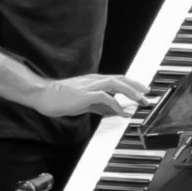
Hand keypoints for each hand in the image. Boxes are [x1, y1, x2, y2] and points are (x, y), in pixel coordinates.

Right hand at [34, 74, 149, 117]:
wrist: (43, 95)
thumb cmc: (60, 98)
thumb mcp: (85, 103)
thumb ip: (101, 106)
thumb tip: (117, 111)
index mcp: (94, 81)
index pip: (118, 79)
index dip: (133, 84)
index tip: (144, 91)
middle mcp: (94, 80)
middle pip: (121, 79)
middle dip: (137, 86)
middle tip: (148, 94)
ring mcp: (89, 86)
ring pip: (116, 84)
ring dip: (131, 92)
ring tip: (141, 100)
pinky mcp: (84, 94)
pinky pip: (104, 97)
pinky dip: (115, 104)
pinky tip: (122, 112)